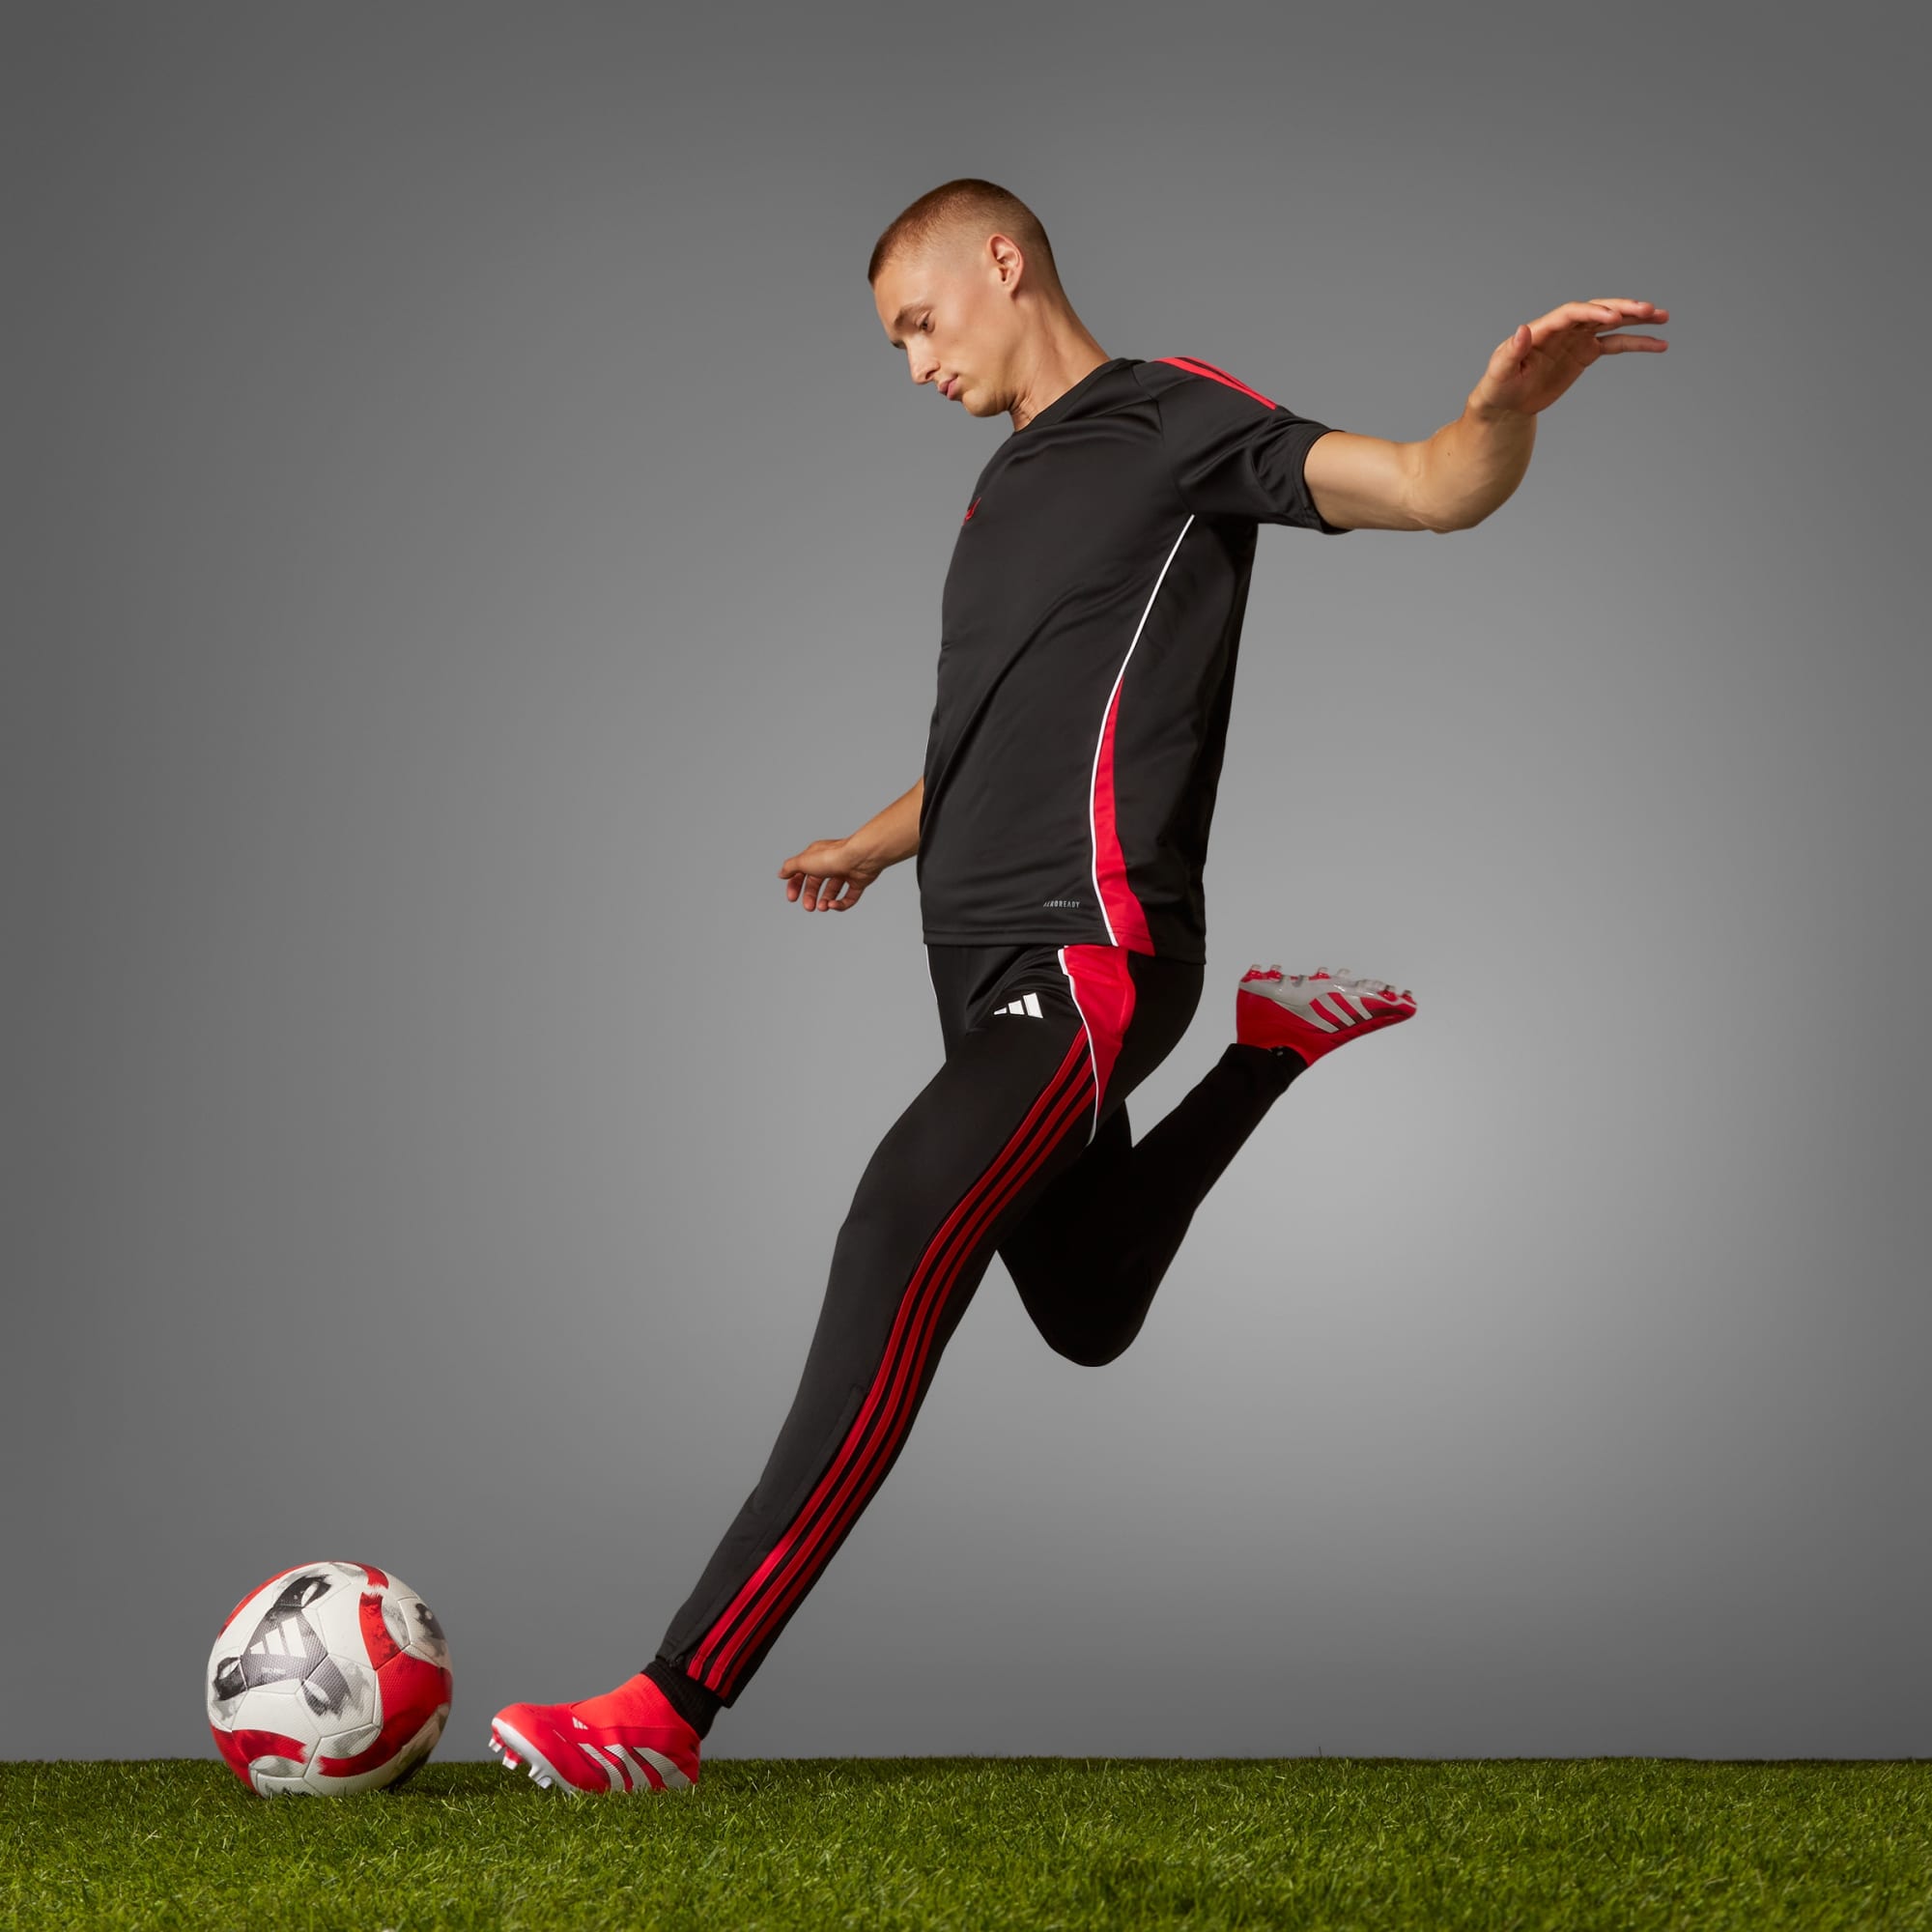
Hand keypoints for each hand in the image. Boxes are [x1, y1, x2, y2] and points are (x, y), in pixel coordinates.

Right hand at [778, 836, 884, 911]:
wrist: (861, 858)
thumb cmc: (832, 857)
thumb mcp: (804, 862)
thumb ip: (790, 867)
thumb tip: (781, 873)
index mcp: (816, 856)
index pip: (801, 872)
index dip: (795, 885)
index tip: (792, 898)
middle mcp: (831, 863)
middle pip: (816, 883)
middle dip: (811, 897)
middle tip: (809, 908)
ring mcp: (845, 872)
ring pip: (833, 891)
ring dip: (825, 901)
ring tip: (823, 907)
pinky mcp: (859, 881)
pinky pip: (849, 897)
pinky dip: (841, 904)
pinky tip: (834, 905)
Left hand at [1472, 297, 1668, 417]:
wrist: (1506, 404)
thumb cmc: (1498, 387)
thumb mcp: (1499, 373)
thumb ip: (1510, 352)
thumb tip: (1522, 330)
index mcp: (1542, 329)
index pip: (1572, 313)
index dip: (1593, 313)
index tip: (1614, 318)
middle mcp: (1563, 329)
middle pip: (1597, 311)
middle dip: (1623, 309)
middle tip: (1649, 309)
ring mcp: (1576, 339)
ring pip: (1612, 323)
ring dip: (1637, 320)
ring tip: (1663, 317)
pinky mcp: (1585, 353)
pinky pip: (1616, 344)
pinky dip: (1637, 343)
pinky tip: (1659, 344)